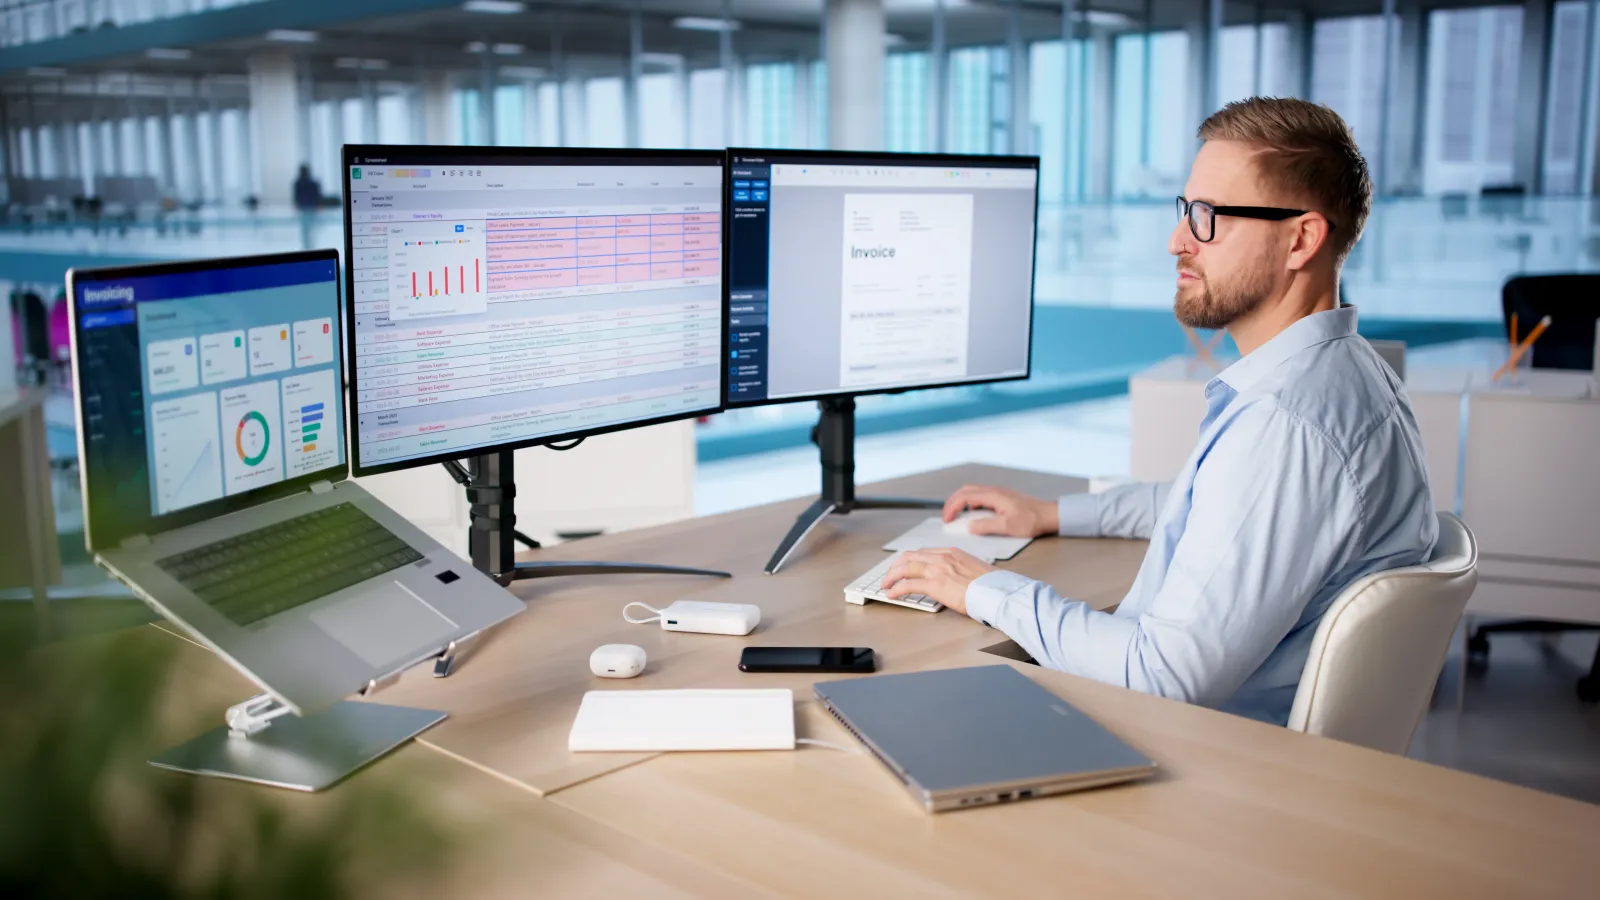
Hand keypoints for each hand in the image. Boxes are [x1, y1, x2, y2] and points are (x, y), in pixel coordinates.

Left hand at [880, 549, 995, 615]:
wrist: (997, 591)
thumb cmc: (991, 585)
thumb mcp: (973, 569)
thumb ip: (959, 569)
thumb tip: (953, 579)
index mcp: (951, 552)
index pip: (923, 552)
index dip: (909, 560)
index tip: (904, 567)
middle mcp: (942, 557)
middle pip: (909, 557)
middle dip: (896, 566)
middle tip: (889, 575)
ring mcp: (937, 569)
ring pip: (905, 568)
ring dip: (891, 577)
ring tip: (885, 585)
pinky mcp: (934, 585)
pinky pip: (908, 585)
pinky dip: (896, 589)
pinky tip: (891, 594)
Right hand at [942, 484, 1057, 537]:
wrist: (1049, 515)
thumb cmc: (1031, 520)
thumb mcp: (1007, 527)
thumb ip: (986, 526)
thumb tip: (969, 527)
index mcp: (993, 495)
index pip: (964, 497)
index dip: (951, 507)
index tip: (947, 520)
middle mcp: (993, 491)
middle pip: (965, 490)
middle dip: (952, 502)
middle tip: (947, 517)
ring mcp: (998, 493)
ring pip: (972, 492)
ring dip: (961, 502)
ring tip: (957, 516)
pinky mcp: (1002, 497)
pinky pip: (980, 496)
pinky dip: (971, 503)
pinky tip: (973, 515)